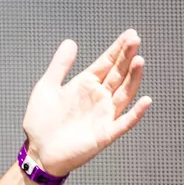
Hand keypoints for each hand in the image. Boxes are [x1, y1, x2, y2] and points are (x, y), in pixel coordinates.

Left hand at [21, 29, 151, 175]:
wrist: (38, 151)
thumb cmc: (41, 121)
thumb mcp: (47, 88)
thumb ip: (59, 66)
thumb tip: (70, 42)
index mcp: (85, 85)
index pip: (107, 63)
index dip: (118, 49)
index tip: (130, 34)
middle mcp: (99, 97)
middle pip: (118, 74)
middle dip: (127, 57)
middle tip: (135, 40)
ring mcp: (104, 115)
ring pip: (124, 93)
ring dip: (133, 78)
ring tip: (139, 60)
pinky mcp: (105, 133)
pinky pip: (125, 122)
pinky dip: (136, 113)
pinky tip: (145, 100)